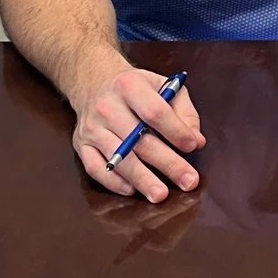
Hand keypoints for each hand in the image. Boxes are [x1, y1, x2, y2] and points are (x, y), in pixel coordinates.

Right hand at [70, 64, 204, 201]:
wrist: (94, 82)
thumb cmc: (137, 88)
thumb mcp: (164, 86)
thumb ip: (184, 112)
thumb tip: (197, 141)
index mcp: (130, 85)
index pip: (154, 112)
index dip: (176, 131)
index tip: (193, 146)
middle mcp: (107, 107)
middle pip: (139, 140)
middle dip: (167, 163)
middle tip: (188, 181)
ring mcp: (92, 128)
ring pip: (118, 159)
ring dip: (142, 179)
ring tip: (161, 195)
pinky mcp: (81, 145)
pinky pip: (95, 168)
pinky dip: (114, 182)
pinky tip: (133, 190)